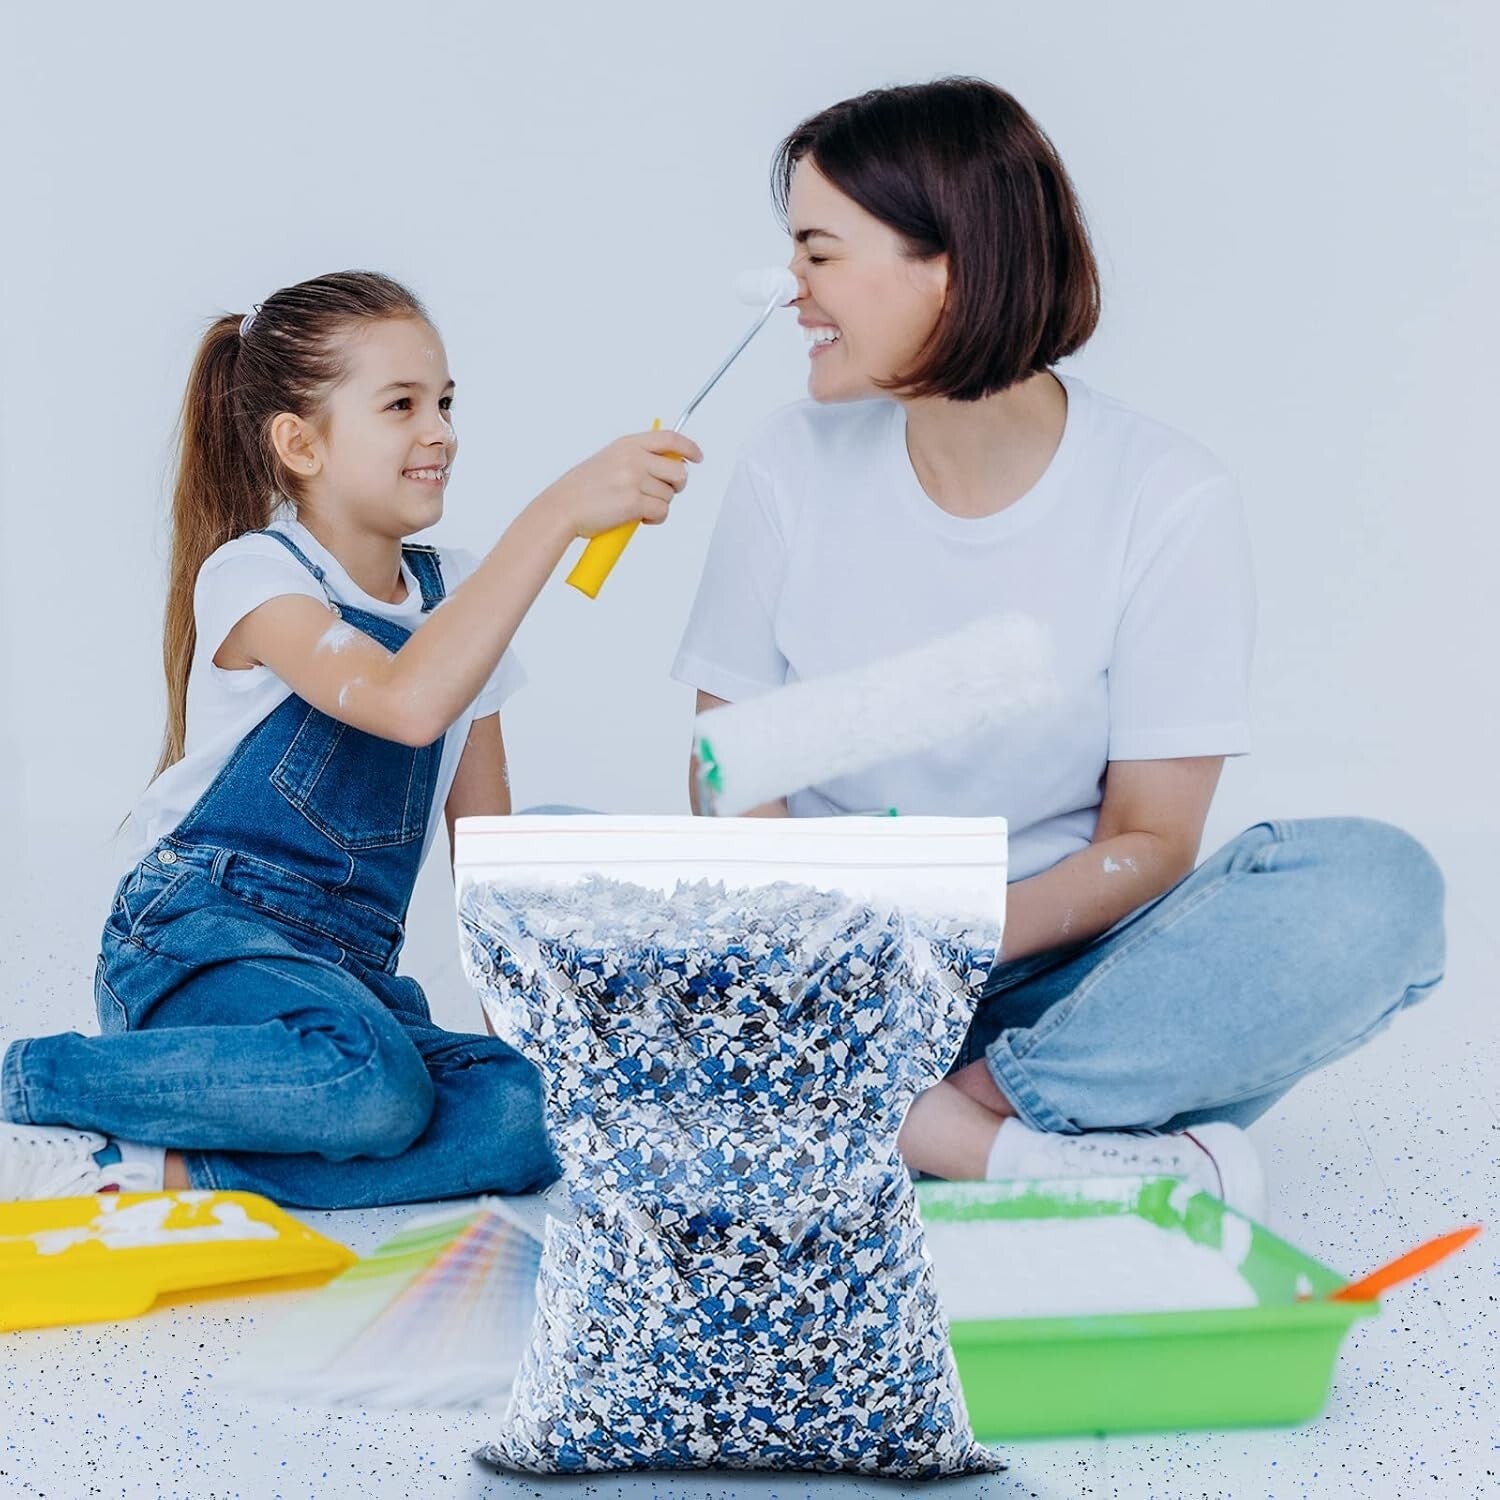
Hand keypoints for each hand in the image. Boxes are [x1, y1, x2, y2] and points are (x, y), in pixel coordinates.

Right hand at [540, 429, 702, 538]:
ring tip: (638, 508)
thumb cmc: (582, 491)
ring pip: (670, 495)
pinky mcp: (634, 502)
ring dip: (659, 505)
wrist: (562, 509)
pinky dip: (654, 519)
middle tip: (660, 494)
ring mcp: (634, 479)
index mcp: (627, 445)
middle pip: (678, 471)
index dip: (688, 447)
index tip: (697, 456)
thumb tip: (666, 465)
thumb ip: (636, 458)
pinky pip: (662, 512)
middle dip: (676, 487)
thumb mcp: (608, 460)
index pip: (669, 439)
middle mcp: (633, 458)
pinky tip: (637, 518)